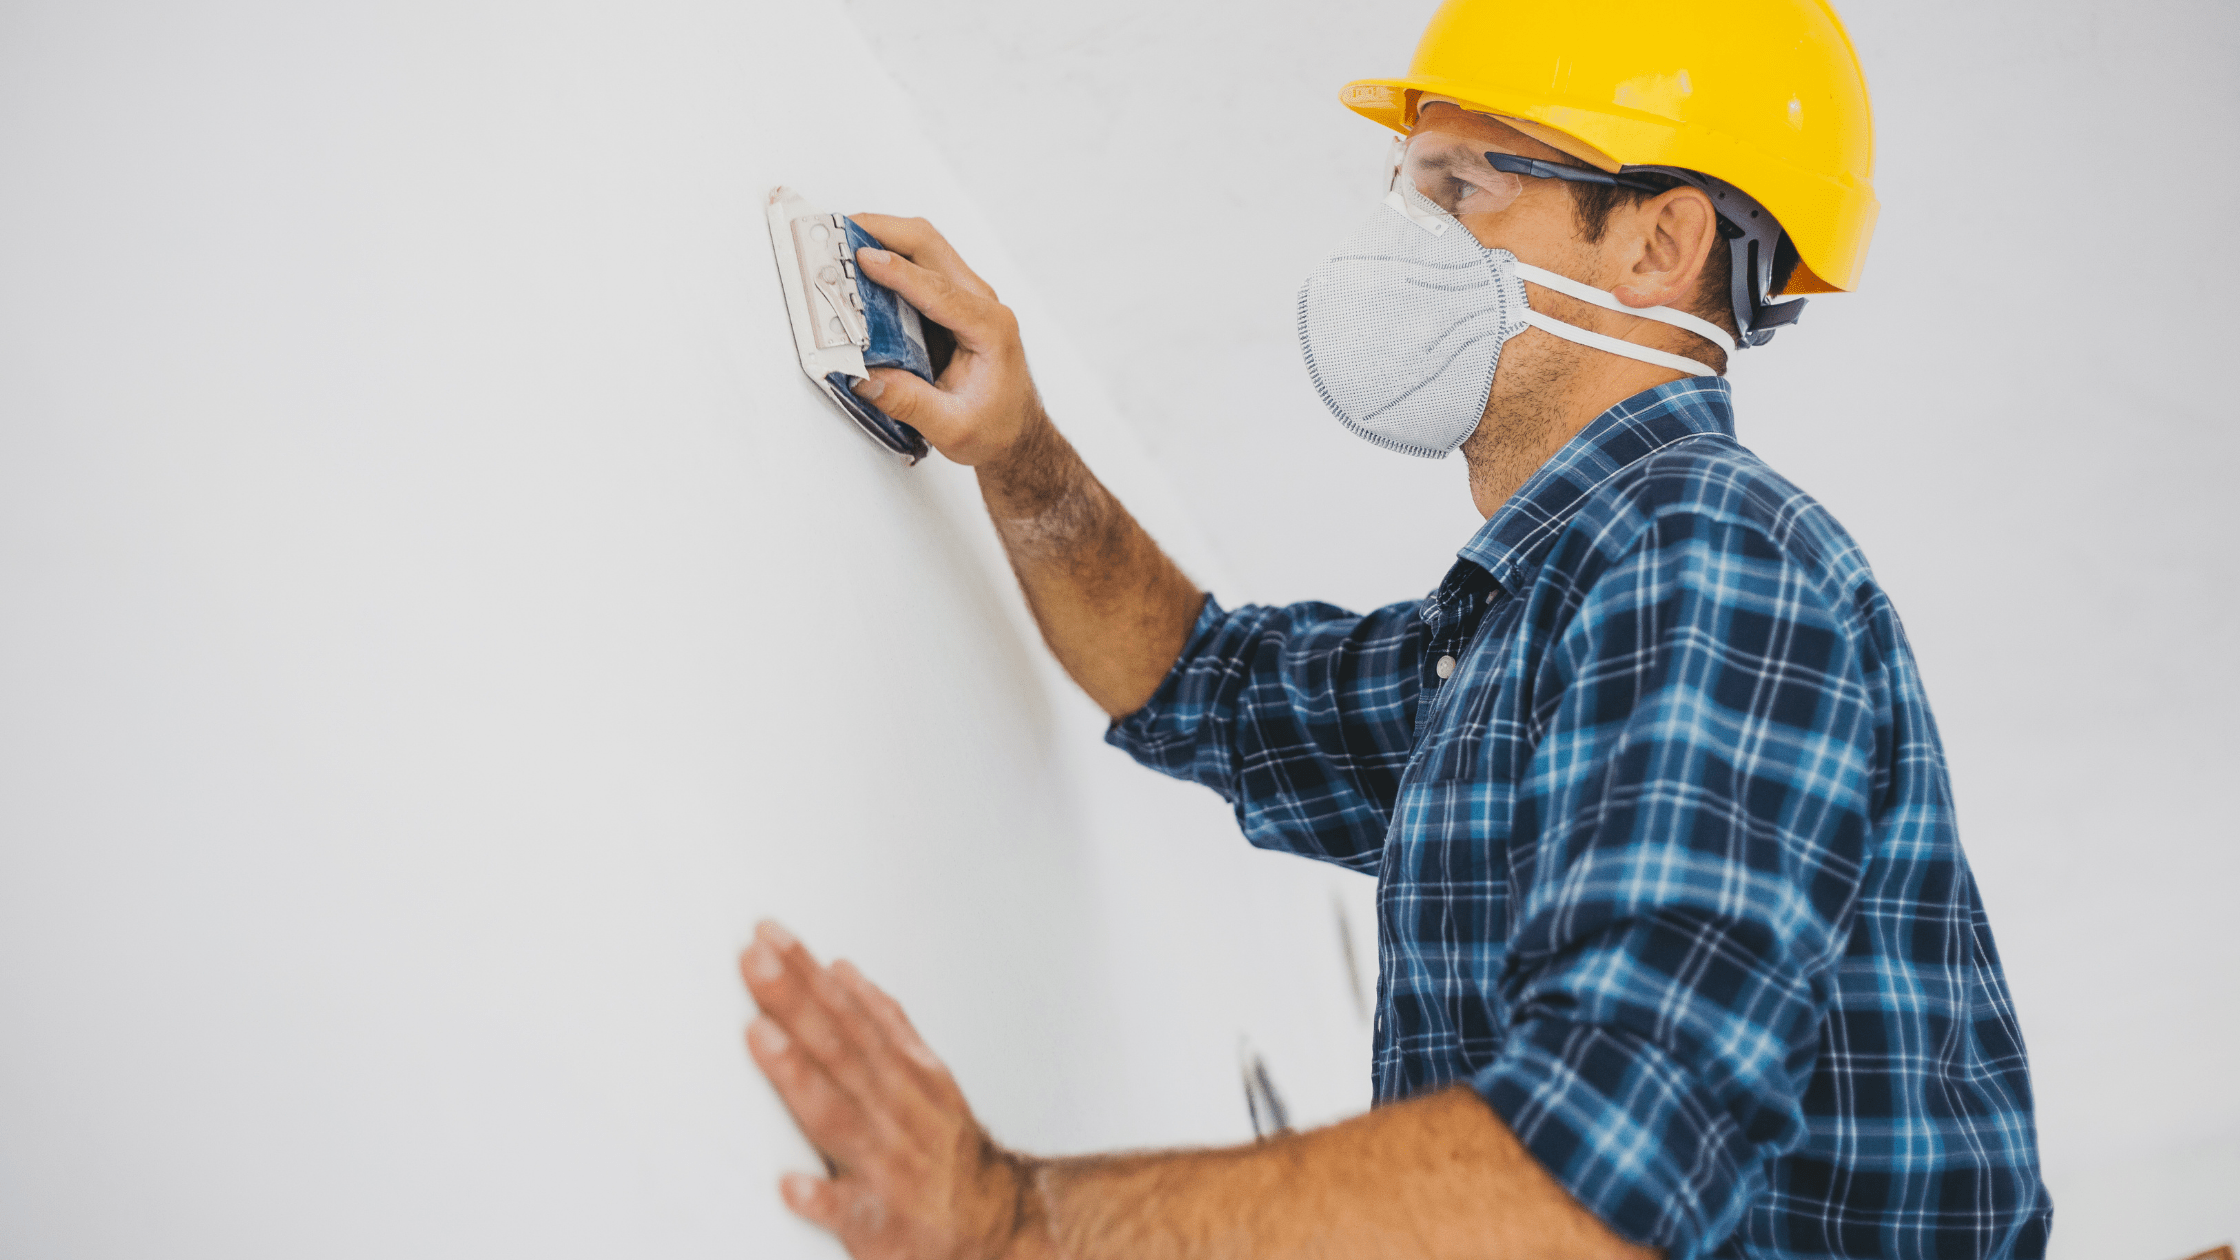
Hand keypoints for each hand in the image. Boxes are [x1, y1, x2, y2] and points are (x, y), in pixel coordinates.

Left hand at [740, 921, 1038, 1259]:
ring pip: (836, 1114)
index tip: (767, 936)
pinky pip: (849, 1210)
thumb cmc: (943, 1146)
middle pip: (836, 1047)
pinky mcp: (878, 1221)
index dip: (805, 972)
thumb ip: (883, 1021)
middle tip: (756, 961)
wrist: (995, 1221)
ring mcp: (884, 1163)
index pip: (845, 1011)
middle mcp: (891, 1107)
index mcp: (899, 1070)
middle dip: (794, 1001)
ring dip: (797, 1075)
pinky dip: (822, 1196)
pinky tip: (790, 1185)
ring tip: (759, 1036)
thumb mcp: (926, 1072)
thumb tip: (842, 970)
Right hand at [847, 214, 1047, 467]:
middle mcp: (983, 304)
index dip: (898, 272)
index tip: (864, 259)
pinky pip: (921, 265)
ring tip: (842, 240)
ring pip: (925, 248)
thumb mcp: (953, 427)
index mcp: (990, 329)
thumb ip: (910, 403)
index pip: (939, 290)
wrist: (1018, 434)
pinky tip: (861, 264)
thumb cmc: (997, 428)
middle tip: (840, 230)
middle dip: (883, 230)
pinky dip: (889, 256)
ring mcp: (969, 299)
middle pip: (930, 246)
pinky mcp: (953, 303)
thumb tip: (866, 378)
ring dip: (884, 238)